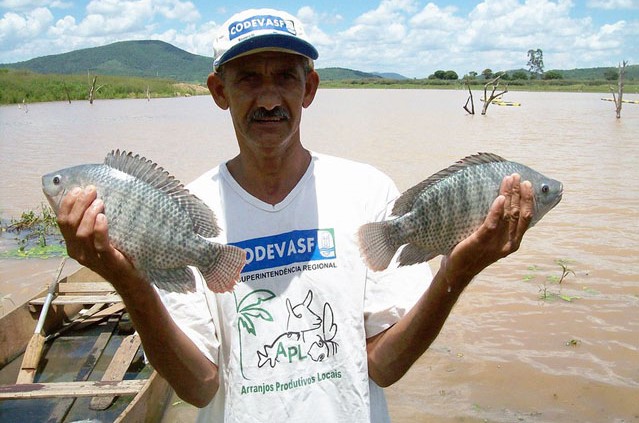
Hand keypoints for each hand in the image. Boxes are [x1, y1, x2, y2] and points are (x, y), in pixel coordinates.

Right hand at [56, 186, 142, 288]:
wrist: (129, 279)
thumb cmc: (115, 254)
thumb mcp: (98, 238)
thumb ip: (92, 224)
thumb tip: (93, 198)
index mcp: (72, 245)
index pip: (62, 222)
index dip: (67, 204)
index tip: (77, 189)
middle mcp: (78, 252)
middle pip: (71, 224)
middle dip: (79, 204)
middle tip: (91, 190)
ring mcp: (91, 258)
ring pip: (82, 233)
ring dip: (89, 214)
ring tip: (100, 202)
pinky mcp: (107, 260)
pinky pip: (99, 244)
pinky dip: (99, 229)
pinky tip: (102, 217)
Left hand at [440, 173, 532, 288]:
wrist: (458, 272)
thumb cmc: (472, 252)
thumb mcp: (490, 239)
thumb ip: (498, 225)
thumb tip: (499, 200)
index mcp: (512, 242)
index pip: (526, 218)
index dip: (528, 200)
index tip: (526, 184)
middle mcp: (508, 243)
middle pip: (517, 213)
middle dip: (518, 192)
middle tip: (516, 176)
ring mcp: (495, 243)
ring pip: (507, 215)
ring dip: (508, 195)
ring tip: (508, 180)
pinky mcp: (480, 242)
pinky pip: (491, 224)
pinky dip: (497, 210)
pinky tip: (499, 198)